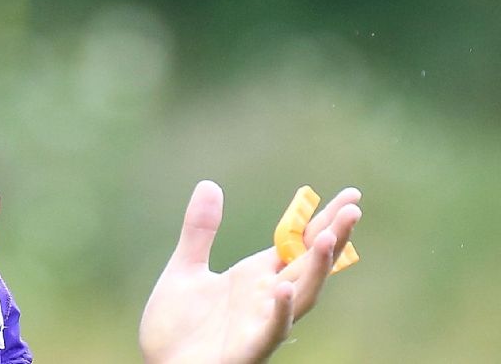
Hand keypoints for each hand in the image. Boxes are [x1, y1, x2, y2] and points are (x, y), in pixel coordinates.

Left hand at [139, 180, 362, 362]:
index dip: (322, 221)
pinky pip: (271, 330)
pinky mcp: (247, 349)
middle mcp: (266, 298)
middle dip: (332, 237)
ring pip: (301, 295)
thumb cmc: (177, 326)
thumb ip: (199, 230)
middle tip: (353, 208)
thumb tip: (209, 184)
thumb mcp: (185, 268)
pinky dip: (280, 310)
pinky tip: (285, 288)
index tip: (350, 195)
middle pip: (309, 265)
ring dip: (316, 269)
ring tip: (328, 238)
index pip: (297, 245)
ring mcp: (260, 323)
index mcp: (256, 277)